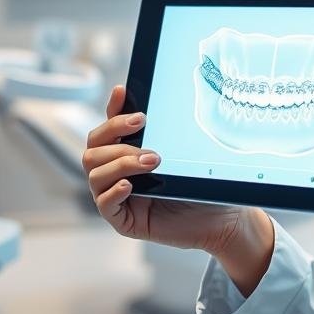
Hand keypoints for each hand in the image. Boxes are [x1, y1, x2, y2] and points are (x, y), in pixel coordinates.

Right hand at [83, 85, 254, 254]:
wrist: (221, 219)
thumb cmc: (200, 184)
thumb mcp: (179, 154)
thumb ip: (160, 132)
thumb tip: (148, 103)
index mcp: (127, 154)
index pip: (107, 129)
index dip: (112, 109)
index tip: (123, 92)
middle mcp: (117, 174)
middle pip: (92, 148)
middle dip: (114, 133)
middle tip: (143, 127)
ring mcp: (118, 198)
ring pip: (94, 174)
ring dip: (121, 162)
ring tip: (151, 161)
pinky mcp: (123, 221)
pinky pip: (104, 205)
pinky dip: (113, 192)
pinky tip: (130, 185)